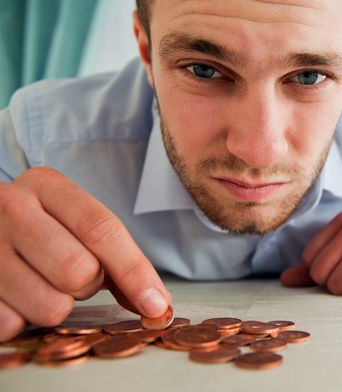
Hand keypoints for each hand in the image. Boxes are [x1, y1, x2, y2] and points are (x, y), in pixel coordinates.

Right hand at [0, 167, 170, 340]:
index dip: (135, 271)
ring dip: (57, 306)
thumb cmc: (39, 230)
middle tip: (71, 276)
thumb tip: (155, 304)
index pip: (102, 230)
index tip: (157, 304)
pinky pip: (13, 324)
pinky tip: (14, 297)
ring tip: (40, 284)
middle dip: (88, 286)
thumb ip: (115, 258)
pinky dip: (21, 321)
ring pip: (51, 306)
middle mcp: (10, 206)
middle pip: (79, 271)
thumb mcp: (73, 224)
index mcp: (47, 185)